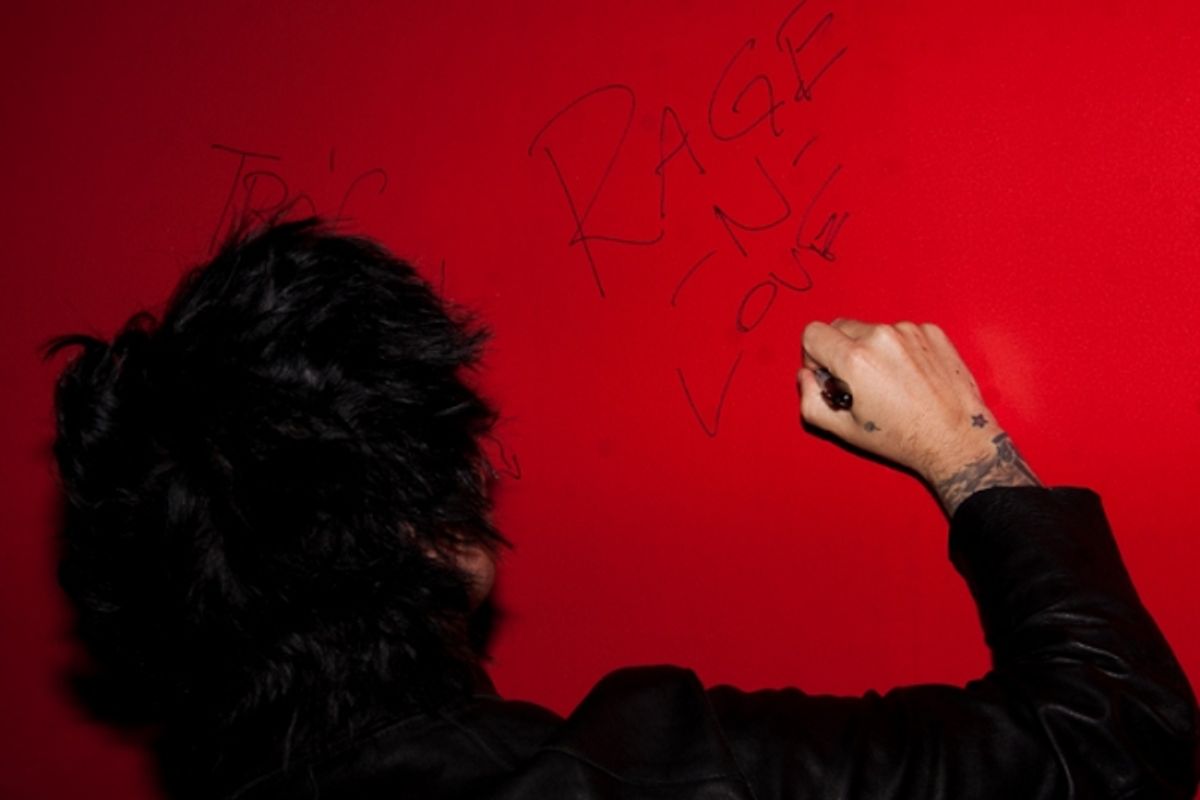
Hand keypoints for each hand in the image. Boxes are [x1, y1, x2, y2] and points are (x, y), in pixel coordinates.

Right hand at [798, 320, 1038, 513]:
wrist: (956, 438)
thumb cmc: (902, 438)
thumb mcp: (844, 430)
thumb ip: (810, 400)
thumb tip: (808, 377)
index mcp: (855, 360)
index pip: (813, 333)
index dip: (813, 354)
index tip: (827, 373)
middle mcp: (882, 338)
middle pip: (839, 326)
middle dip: (839, 350)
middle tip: (856, 381)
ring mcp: (910, 331)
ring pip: (872, 329)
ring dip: (872, 349)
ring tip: (889, 382)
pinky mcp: (932, 332)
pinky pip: (901, 332)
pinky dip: (899, 350)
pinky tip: (910, 376)